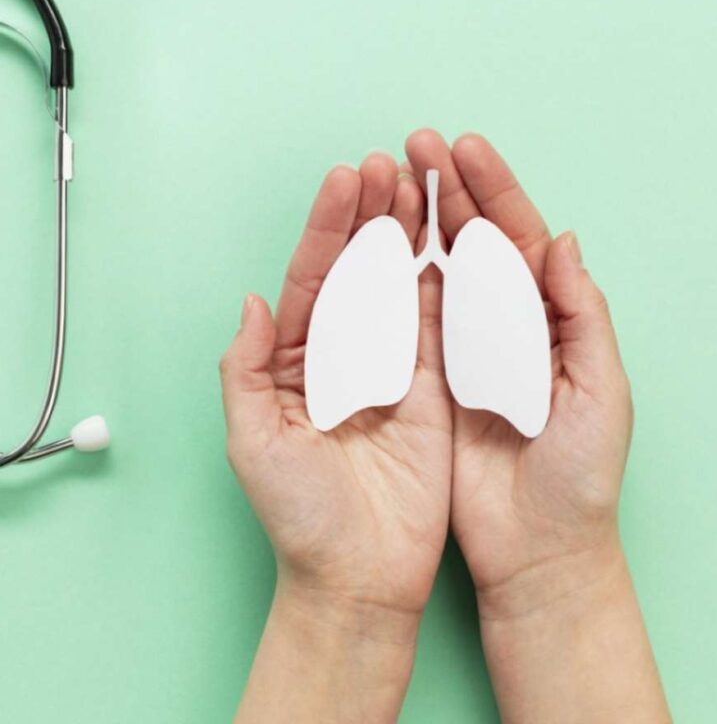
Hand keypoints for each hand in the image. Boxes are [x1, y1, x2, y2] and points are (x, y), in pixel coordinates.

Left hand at [220, 153, 451, 721]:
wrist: (360, 574)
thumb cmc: (301, 516)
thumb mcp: (254, 441)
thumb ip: (245, 368)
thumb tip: (250, 301)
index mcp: (294, 361)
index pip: (312, 277)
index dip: (328, 227)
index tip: (345, 179)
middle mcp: (343, 356)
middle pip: (358, 270)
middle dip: (371, 215)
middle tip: (389, 164)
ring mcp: (392, 369)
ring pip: (398, 287)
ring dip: (409, 236)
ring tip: (420, 184)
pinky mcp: (434, 390)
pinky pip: (438, 327)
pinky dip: (444, 283)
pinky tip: (450, 241)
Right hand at [404, 130, 669, 722]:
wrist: (534, 547)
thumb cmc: (577, 475)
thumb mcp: (600, 391)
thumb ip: (584, 314)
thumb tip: (563, 240)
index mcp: (549, 319)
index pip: (518, 239)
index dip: (494, 191)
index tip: (464, 148)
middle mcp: (502, 326)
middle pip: (472, 244)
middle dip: (446, 191)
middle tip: (415, 144)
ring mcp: (461, 350)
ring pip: (435, 272)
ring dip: (415, 224)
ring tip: (389, 178)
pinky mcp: (427, 381)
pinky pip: (407, 322)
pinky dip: (392, 282)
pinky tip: (376, 246)